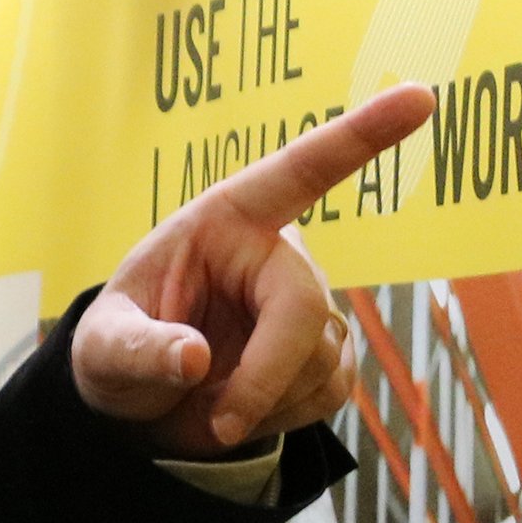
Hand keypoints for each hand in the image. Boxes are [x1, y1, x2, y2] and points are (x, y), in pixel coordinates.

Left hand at [75, 87, 437, 456]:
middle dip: (264, 378)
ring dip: (262, 402)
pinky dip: (283, 416)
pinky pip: (331, 393)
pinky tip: (245, 407)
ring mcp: (311, 301)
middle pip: (305, 310)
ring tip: (206, 401)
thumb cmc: (115, 352)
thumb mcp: (100, 352)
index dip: (362, 136)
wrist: (139, 400)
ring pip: (319, 362)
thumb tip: (194, 359)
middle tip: (217, 425)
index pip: (299, 171)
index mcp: (224, 220)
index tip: (421, 97)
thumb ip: (137, 352)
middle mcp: (278, 251)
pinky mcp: (329, 349)